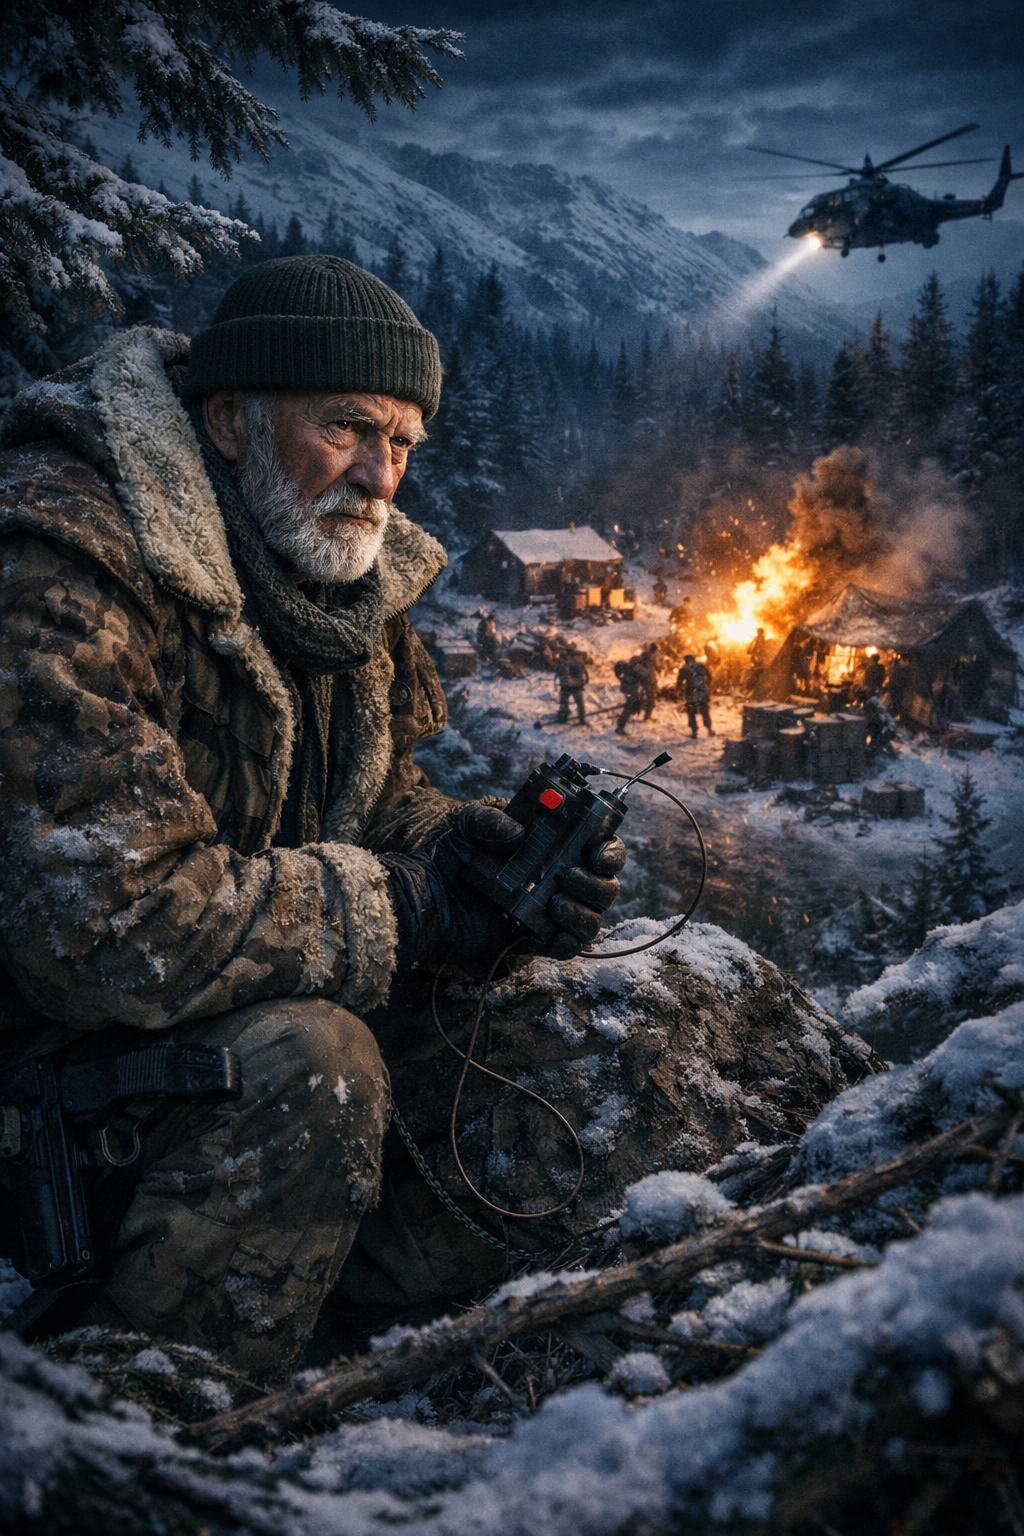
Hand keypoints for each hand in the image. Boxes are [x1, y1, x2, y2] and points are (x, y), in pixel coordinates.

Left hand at [441, 805, 625, 962]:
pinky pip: (569, 946)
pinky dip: (568, 942)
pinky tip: (553, 932)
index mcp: (558, 849)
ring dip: (583, 912)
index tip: (595, 852)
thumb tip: (518, 832)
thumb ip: (490, 819)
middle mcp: (563, 880)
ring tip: (554, 903)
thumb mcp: (469, 826)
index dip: (610, 851)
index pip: (602, 849)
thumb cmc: (453, 858)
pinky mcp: (538, 939)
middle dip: (596, 883)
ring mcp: (553, 912)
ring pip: (593, 919)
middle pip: (605, 886)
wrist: (429, 900)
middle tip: (568, 877)